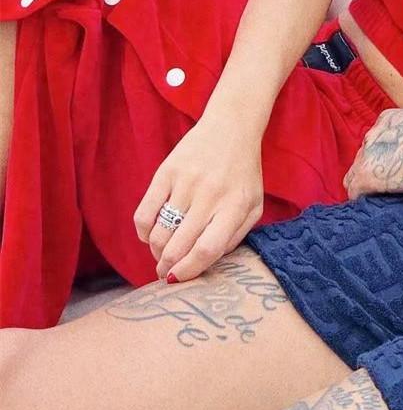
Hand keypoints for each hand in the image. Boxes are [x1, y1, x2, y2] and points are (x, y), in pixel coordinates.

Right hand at [133, 120, 264, 281]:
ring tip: (161, 253)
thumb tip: (204, 265)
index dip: (188, 272)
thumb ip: (235, 236)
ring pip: (159, 233)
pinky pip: (144, 213)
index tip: (178, 280)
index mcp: (236, 206)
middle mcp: (211, 195)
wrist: (232, 128)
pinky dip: (143, 232)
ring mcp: (187, 182)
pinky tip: (150, 235)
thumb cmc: (243, 174)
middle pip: (178, 246)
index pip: (206, 250)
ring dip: (155, 252)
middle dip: (167, 268)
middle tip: (165, 273)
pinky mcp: (166, 172)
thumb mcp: (253, 205)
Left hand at [344, 107, 402, 198]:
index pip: (375, 144)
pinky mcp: (368, 175)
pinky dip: (363, 199)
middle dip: (374, 171)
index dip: (383, 159)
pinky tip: (376, 205)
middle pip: (363, 159)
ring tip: (381, 199)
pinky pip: (355, 191)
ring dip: (366, 187)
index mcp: (387, 120)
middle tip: (391, 186)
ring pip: (354, 175)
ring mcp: (368, 155)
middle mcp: (373, 135)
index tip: (395, 169)